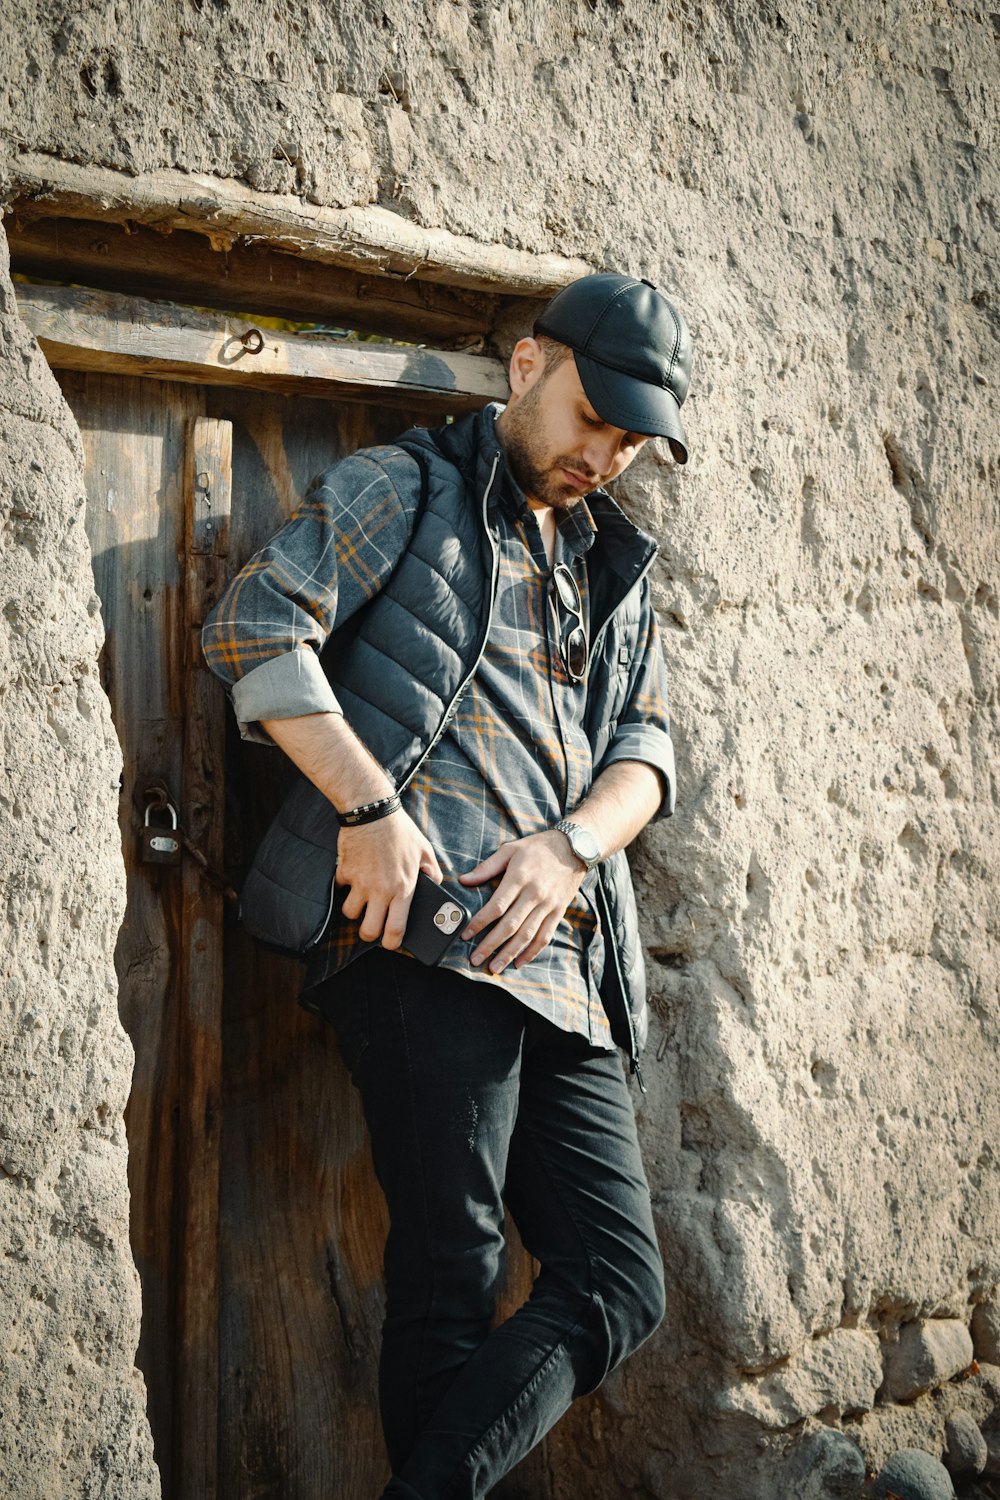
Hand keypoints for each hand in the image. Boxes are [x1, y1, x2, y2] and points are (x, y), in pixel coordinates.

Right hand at [336, 811, 442, 949]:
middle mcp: (380, 890)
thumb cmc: (400, 831)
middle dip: (369, 934)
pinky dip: (346, 886)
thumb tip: (435, 885)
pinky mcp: (344, 872)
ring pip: (350, 914)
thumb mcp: (425, 850)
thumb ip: (432, 872)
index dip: (392, 943)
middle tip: (373, 926)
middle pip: (367, 931)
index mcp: (403, 888)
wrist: (372, 810)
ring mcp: (360, 883)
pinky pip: (342, 888)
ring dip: (355, 910)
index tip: (391, 943)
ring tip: (363, 900)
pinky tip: (355, 875)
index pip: (396, 929)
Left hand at [458, 831, 585, 973]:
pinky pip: (545, 936)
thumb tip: (464, 881)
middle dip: (491, 945)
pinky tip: (518, 962)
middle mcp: (535, 894)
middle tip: (475, 959)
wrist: (574, 848)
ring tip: (494, 968)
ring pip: (527, 936)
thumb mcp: (510, 849)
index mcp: (519, 877)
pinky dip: (532, 952)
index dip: (480, 923)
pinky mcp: (558, 912)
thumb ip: (487, 867)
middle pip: (510, 926)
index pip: (497, 906)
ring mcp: (548, 905)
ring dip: (509, 954)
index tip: (465, 935)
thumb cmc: (538, 848)